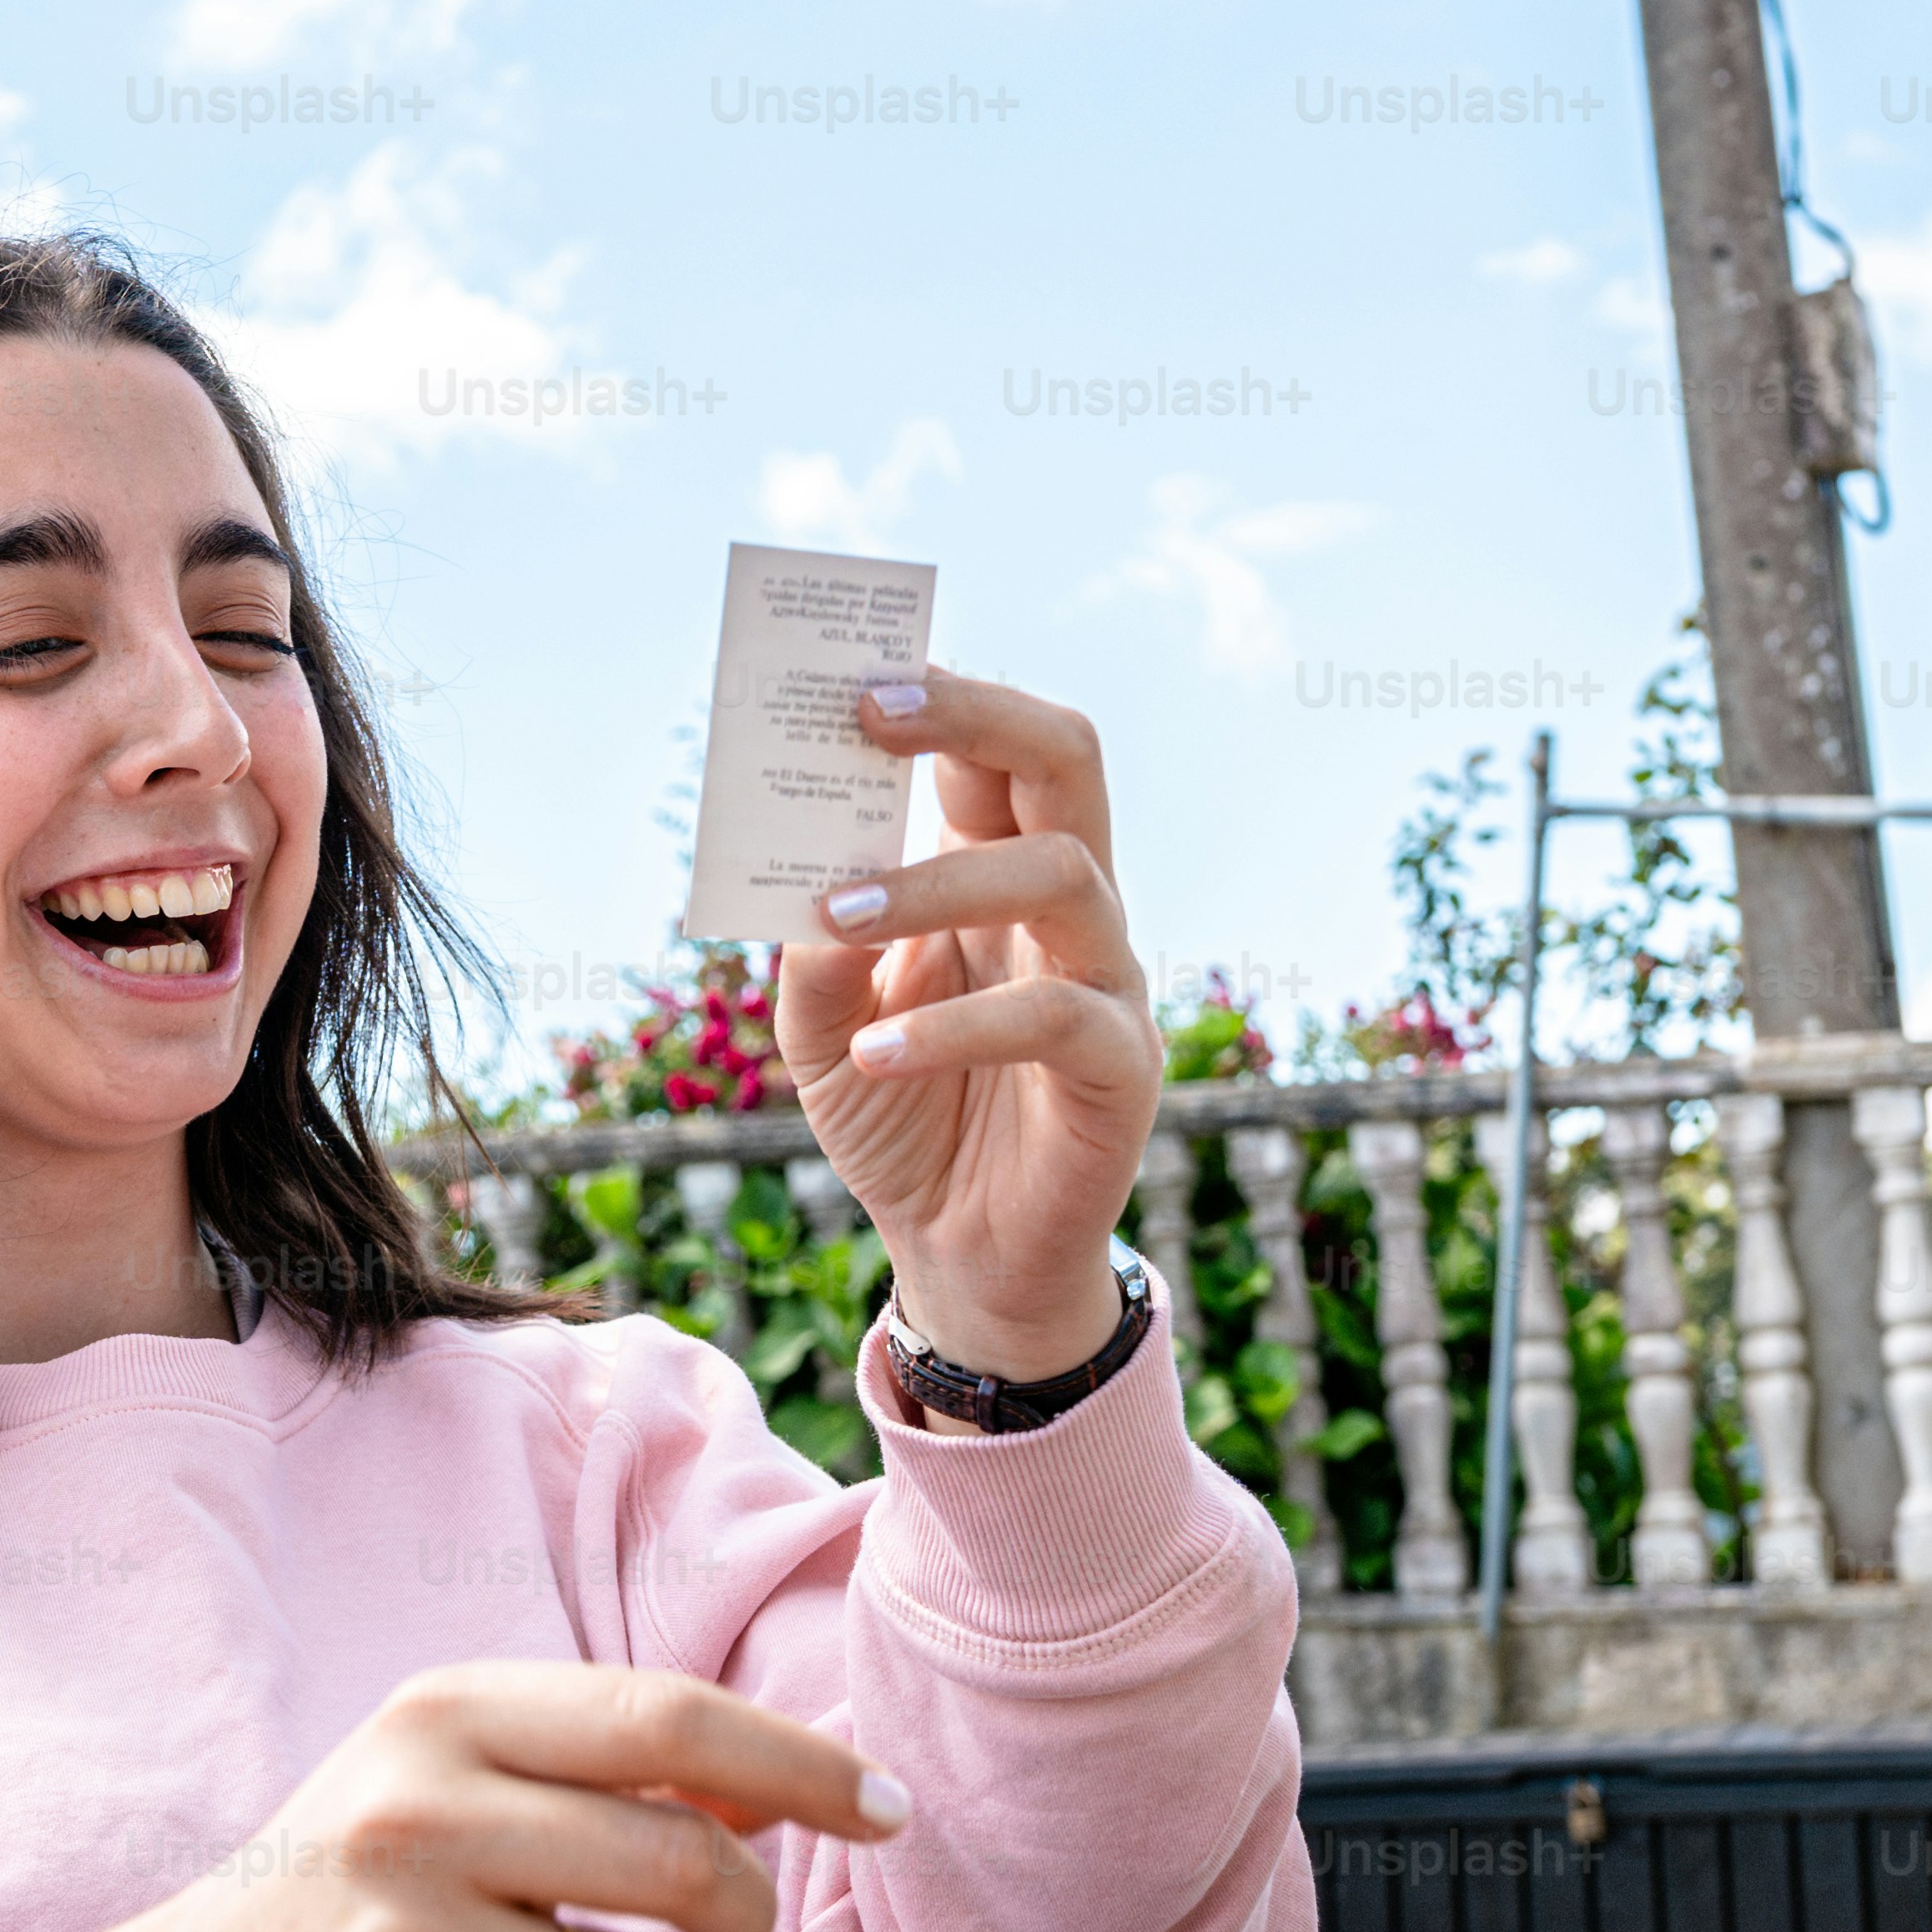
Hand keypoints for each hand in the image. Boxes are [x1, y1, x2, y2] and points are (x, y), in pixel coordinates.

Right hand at [0, 1665, 905, 1931]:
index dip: (800, 1764)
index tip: (890, 1807)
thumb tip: (789, 1785)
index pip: (667, 1719)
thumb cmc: (362, 1877)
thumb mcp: (452, 1773)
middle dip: (741, 1908)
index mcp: (444, 1712)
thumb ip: (603, 1766)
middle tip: (729, 1926)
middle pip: (681, 1860)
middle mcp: (417, 1810)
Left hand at [771, 670, 1162, 1382]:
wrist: (958, 1253)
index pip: (992, 751)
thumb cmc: (899, 1117)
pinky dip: (954, 1028)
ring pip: (1060, 873)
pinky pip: (1057, 1018)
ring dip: (937, 882)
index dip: (935, 698)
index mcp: (996, 874)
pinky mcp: (1122, 1069)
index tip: (848, 677)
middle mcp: (1066, 906)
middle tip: (868, 709)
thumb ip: (814, 959)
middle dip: (973, 714)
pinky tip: (873, 1053)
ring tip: (838, 914)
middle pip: (1065, 759)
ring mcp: (1107, 980)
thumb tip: (809, 891)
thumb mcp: (822, 1035)